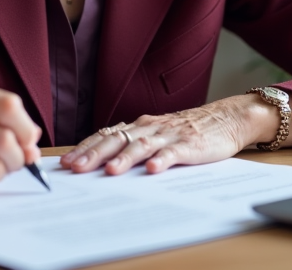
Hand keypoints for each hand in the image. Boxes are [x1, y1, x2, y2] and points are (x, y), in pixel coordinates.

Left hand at [60, 94, 277, 175]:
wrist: (225, 119)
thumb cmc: (187, 131)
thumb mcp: (156, 134)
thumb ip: (133, 145)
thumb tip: (101, 162)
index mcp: (140, 126)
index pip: (106, 134)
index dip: (86, 147)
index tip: (66, 162)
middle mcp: (150, 128)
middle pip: (117, 139)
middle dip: (95, 154)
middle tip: (76, 168)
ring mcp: (170, 135)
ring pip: (142, 146)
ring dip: (125, 159)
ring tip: (110, 172)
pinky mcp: (190, 145)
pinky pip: (174, 153)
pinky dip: (162, 161)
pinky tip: (153, 170)